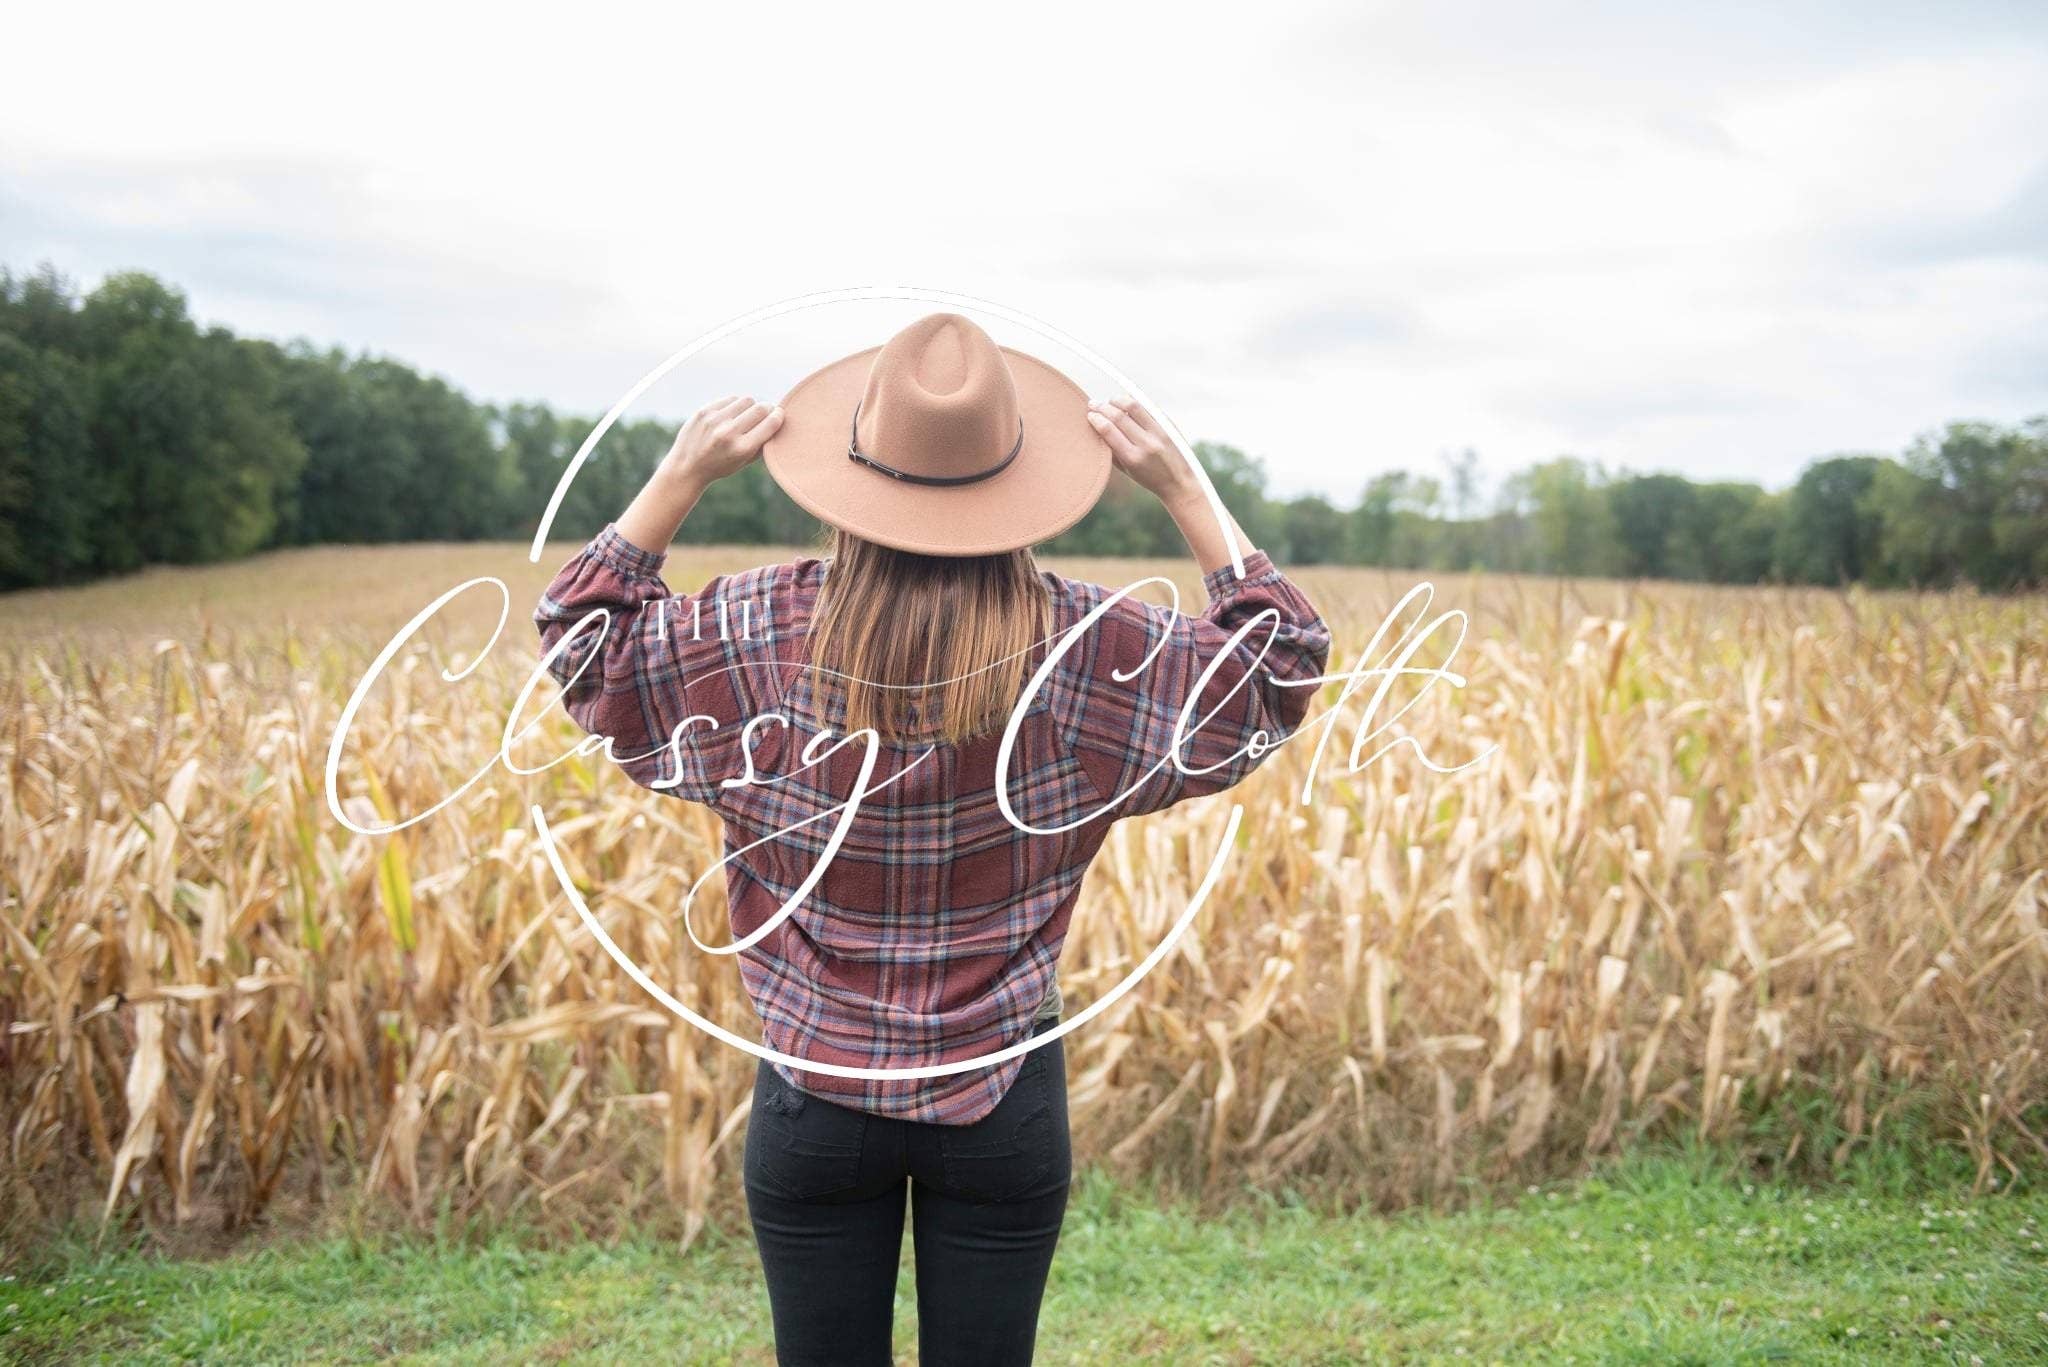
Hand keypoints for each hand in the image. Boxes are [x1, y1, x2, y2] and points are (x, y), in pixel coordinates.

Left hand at [661, 395, 784, 485]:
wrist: (686, 467)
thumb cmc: (720, 466)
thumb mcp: (744, 462)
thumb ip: (762, 443)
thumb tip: (778, 420)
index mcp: (742, 449)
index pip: (771, 423)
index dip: (779, 416)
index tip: (779, 415)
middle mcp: (728, 433)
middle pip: (760, 408)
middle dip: (767, 409)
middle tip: (766, 413)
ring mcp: (714, 420)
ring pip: (746, 400)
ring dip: (750, 406)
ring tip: (746, 415)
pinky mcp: (704, 411)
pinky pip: (730, 399)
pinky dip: (735, 405)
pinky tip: (731, 414)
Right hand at [1086, 396, 1199, 504]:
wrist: (1179, 482)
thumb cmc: (1149, 478)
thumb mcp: (1127, 470)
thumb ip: (1112, 450)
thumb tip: (1097, 428)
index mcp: (1132, 458)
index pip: (1109, 430)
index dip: (1096, 419)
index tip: (1090, 415)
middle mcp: (1146, 444)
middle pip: (1119, 415)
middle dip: (1102, 406)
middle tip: (1093, 403)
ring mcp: (1159, 432)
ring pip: (1134, 405)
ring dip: (1117, 399)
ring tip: (1110, 400)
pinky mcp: (1168, 425)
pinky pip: (1148, 407)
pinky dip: (1134, 402)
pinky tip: (1126, 402)